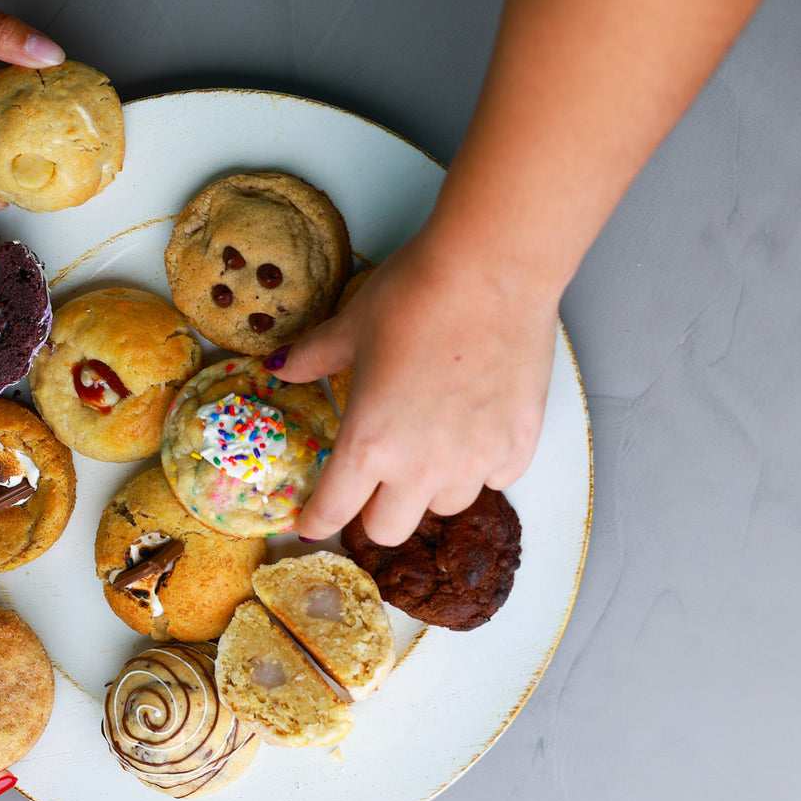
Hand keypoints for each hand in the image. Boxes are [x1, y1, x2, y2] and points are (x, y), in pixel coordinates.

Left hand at [278, 234, 559, 545]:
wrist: (492, 271)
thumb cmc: (415, 295)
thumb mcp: (351, 327)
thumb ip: (313, 358)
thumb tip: (282, 367)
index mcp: (369, 443)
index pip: (333, 511)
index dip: (316, 522)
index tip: (311, 522)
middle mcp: (420, 466)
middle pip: (388, 530)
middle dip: (373, 511)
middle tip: (374, 480)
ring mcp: (474, 460)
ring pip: (445, 506)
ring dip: (430, 487)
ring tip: (430, 444)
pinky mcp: (518, 445)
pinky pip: (496, 480)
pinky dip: (482, 465)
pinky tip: (475, 429)